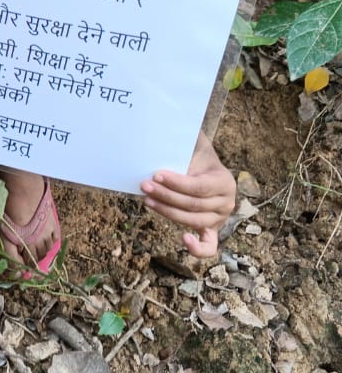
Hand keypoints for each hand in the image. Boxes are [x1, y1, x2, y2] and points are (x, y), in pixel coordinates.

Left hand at [140, 131, 235, 258]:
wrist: (200, 166)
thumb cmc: (193, 154)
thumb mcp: (192, 143)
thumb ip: (182, 137)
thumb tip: (162, 124)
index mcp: (225, 181)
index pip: (199, 187)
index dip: (176, 183)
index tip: (156, 174)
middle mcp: (227, 202)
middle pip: (193, 205)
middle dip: (166, 196)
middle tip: (144, 185)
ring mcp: (219, 219)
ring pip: (193, 221)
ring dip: (167, 212)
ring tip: (148, 200)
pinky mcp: (210, 230)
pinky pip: (209, 246)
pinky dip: (198, 248)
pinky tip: (183, 240)